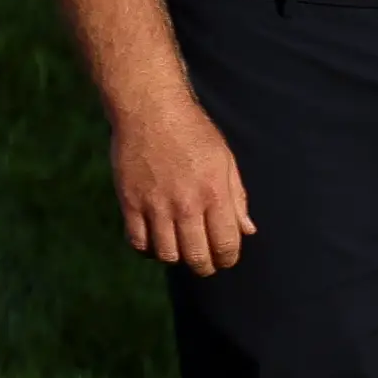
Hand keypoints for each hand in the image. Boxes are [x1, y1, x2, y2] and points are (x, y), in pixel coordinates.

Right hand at [110, 97, 254, 274]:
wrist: (151, 111)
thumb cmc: (194, 133)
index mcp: (214, 193)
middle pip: (196, 256)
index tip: (226, 259)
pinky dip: (148, 249)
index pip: (225, 243)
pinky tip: (156, 242)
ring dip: (177, 258)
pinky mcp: (130, 203)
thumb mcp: (226, 160)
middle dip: (205, 266)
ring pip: (166, 254)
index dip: (228, 258)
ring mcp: (155, 205)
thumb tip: (247, 230)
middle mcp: (185, 204)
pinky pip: (138, 242)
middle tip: (206, 264)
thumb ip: (237, 197)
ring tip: (182, 251)